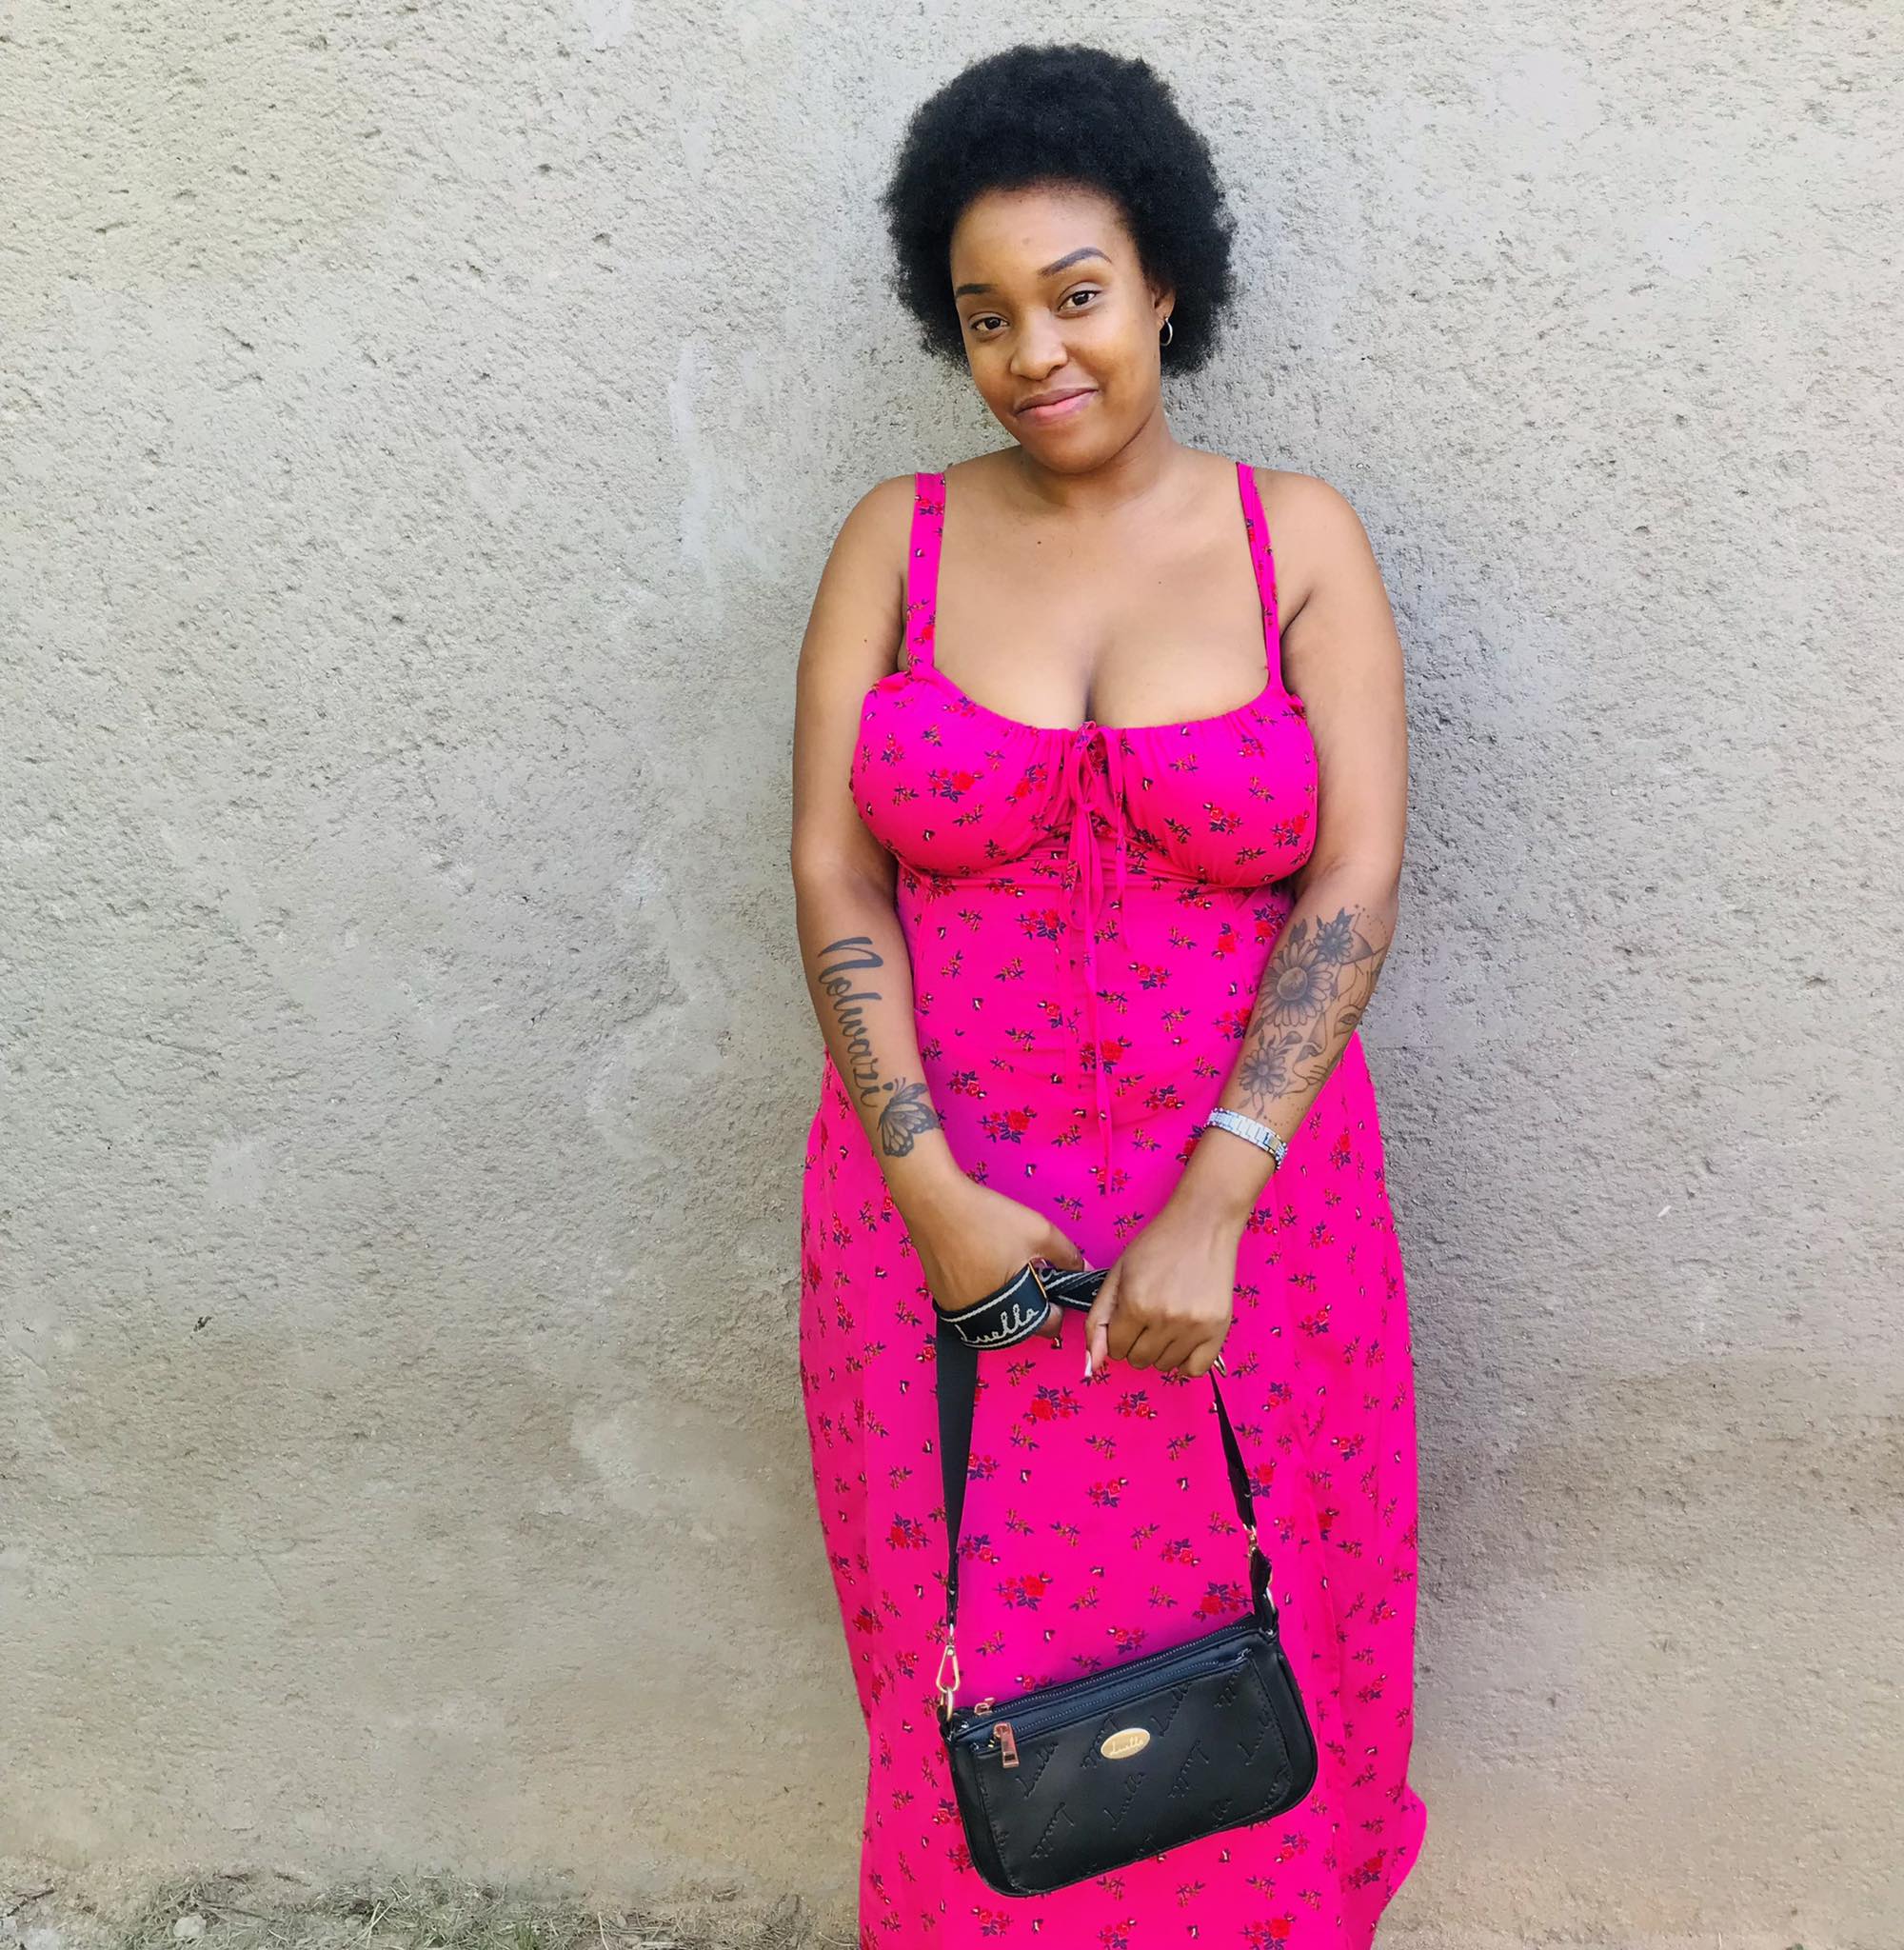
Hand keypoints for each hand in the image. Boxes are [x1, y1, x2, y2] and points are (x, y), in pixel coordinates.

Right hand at [907, 1177, 1087, 1347]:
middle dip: (1032, 1305)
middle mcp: (984, 1319)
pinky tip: (982, 1265)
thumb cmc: (987, 1218)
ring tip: (1007, 1267)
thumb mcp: (1039, 1231)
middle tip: (1031, 1272)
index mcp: (1013, 1308)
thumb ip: (1067, 1255)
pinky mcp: (942, 1299)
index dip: (1058, 1307)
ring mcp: (960, 1311)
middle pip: (1020, 1326)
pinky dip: (983, 1293)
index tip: (1055, 1286)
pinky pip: (973, 1306)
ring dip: (1008, 1300)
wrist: (935, 1203)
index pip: (1047, 1328)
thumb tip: (1083, 1271)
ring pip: (995, 1316)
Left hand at [1082, 1201, 1244, 1376]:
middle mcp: (1165, 1319)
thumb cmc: (1158, 1245)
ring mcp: (1195, 1327)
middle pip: (1139, 1360)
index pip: (1115, 1349)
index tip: (1128, 1316)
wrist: (1203, 1225)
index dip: (1117, 1333)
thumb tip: (1090, 1365)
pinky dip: (1186, 1361)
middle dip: (1136, 1343)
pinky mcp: (1219, 1329)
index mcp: (1135, 1304)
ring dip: (1160, 1350)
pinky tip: (1184, 1339)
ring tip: (1167, 1320)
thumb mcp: (1117, 1275)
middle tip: (1147, 1316)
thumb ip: (1098, 1320)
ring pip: (1164, 1366)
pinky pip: (1196, 1369)